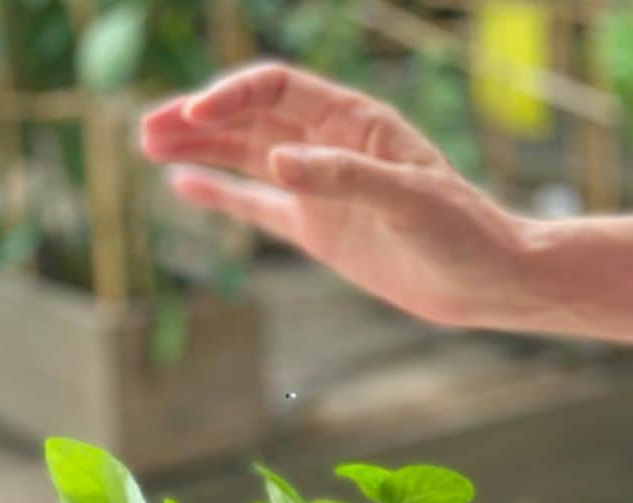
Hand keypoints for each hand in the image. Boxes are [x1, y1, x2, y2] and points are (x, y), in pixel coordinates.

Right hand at [140, 63, 531, 330]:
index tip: (194, 118)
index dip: (232, 98)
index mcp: (354, 122)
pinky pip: (260, 206)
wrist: (486, 281)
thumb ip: (343, 178)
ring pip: (246, 159)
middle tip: (147, 130)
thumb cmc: (461, 232)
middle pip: (250, 120)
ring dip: (200, 152)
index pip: (277, 91)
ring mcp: (321, 189)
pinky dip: (223, 195)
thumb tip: (278, 164)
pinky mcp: (319, 231)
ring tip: (148, 147)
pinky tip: (184, 186)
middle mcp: (330, 147)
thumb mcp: (408, 201)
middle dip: (198, 122)